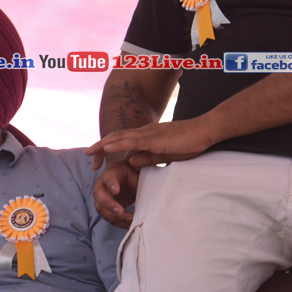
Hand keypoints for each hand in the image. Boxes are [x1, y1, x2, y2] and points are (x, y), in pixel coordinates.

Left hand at [87, 116, 217, 169]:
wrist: (204, 131)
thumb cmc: (189, 143)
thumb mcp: (165, 154)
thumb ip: (149, 157)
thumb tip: (131, 161)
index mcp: (147, 136)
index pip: (123, 140)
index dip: (109, 147)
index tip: (98, 157)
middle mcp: (144, 132)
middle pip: (117, 137)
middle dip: (100, 146)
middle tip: (87, 155)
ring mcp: (148, 134)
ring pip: (120, 138)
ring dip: (103, 145)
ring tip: (89, 151)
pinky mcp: (154, 139)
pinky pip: (132, 141)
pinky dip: (117, 145)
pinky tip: (106, 149)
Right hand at [90, 159, 139, 228]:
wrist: (138, 183)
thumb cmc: (139, 173)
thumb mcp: (141, 167)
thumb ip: (141, 164)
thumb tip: (142, 161)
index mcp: (113, 170)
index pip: (108, 176)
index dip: (111, 183)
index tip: (117, 190)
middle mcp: (104, 183)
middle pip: (98, 194)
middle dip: (108, 204)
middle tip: (120, 211)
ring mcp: (104, 196)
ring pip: (101, 208)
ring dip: (113, 216)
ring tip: (129, 219)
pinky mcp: (108, 207)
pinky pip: (109, 217)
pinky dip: (119, 222)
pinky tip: (130, 223)